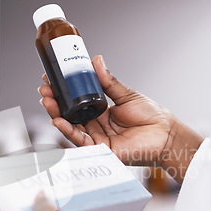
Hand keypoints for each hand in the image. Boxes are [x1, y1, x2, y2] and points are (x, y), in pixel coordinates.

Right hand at [39, 55, 202, 182]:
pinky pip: (80, 141)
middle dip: (55, 102)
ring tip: (47, 101)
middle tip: (44, 90)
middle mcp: (95, 125)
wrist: (165, 135)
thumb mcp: (126, 94)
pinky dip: (68, 131)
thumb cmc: (151, 116)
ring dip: (56, 114)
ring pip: (71, 126)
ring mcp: (96, 138)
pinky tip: (59, 120)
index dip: (63, 91)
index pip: (76, 101)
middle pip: (69, 114)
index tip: (51, 79)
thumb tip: (96, 60)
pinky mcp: (100, 150)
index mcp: (100, 111)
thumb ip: (108, 81)